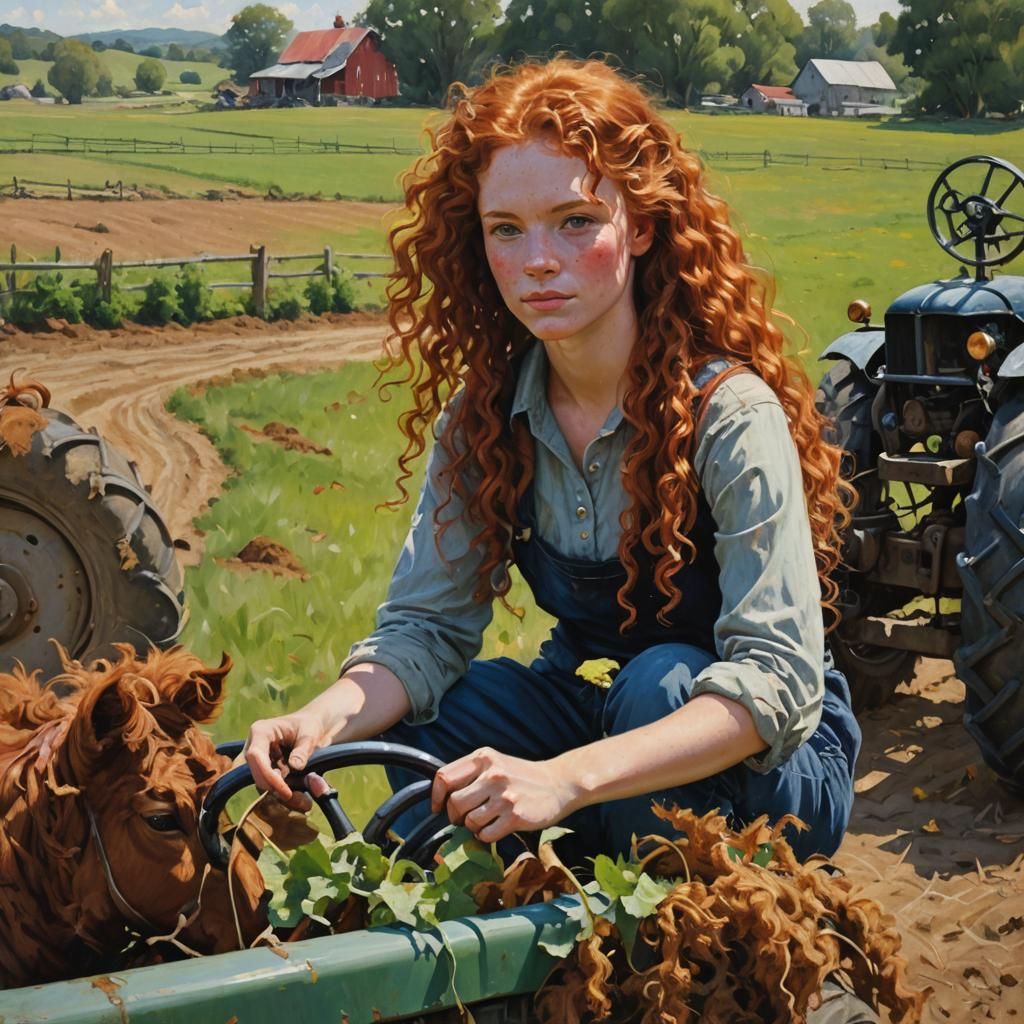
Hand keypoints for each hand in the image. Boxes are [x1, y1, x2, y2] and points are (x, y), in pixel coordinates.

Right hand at [243, 710, 331, 809]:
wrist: (313, 728)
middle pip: (256, 775)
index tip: (286, 792)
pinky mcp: (266, 773)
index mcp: (261, 732)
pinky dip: (286, 797)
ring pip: (264, 786)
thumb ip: (303, 749)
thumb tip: (295, 766)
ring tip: (306, 802)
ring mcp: (259, 762)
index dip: (268, 776)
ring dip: (284, 798)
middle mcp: (254, 748)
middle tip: (302, 801)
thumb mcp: (310, 734)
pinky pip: (271, 789)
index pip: (255, 756)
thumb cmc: (309, 725)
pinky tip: (302, 800)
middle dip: (277, 791)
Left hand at [431, 747, 577, 842]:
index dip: (436, 796)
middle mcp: (493, 774)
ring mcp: (504, 796)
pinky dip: (487, 836)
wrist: (559, 783)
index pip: (444, 777)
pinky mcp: (515, 816)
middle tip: (464, 818)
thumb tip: (441, 796)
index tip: (438, 807)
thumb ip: (471, 773)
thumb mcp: (496, 763)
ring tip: (486, 821)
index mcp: (484, 758)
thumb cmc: (522, 775)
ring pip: (469, 821)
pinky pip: (486, 835)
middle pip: (454, 803)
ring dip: (473, 827)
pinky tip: (496, 828)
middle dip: (455, 816)